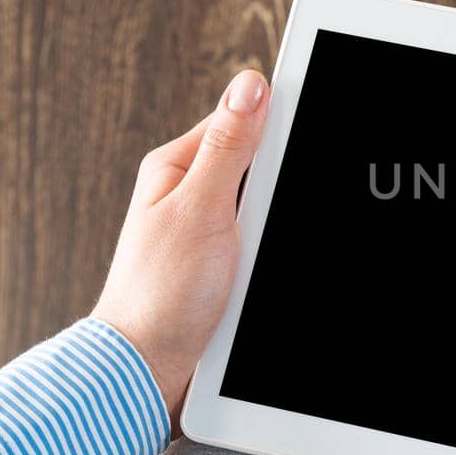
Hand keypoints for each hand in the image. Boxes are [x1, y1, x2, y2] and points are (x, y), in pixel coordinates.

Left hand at [92, 69, 270, 428]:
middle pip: (259, 165)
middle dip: (278, 186)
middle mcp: (188, 193)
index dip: (277, 126)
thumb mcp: (201, 207)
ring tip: (257, 257)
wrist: (148, 369)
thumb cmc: (162, 294)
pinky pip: (261, 242)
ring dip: (275, 227)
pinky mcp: (220, 264)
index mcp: (176, 166)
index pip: (241, 120)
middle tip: (267, 220)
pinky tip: (264, 270)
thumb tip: (250, 84)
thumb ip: (228, 146)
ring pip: (265, 207)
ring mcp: (205, 230)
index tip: (308, 134)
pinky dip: (271, 251)